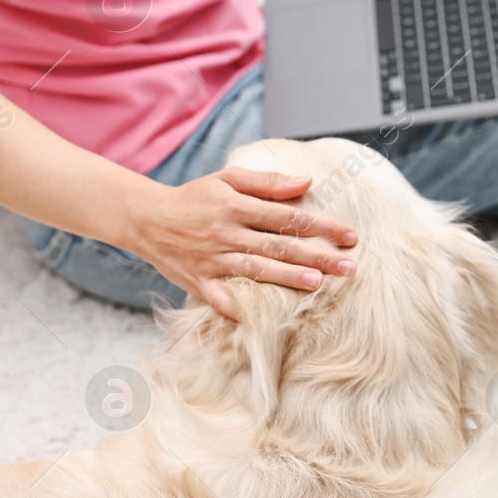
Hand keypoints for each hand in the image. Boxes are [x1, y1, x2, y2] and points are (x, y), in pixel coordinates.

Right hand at [127, 167, 358, 318]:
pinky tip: (261, 319)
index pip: (288, 217)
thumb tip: (307, 182)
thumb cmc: (195, 197)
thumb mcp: (227, 179)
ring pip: (256, 270)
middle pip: (278, 246)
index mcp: (236, 206)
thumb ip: (268, 181)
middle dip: (316, 257)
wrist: (146, 219)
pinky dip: (237, 308)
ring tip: (317, 284)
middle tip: (348, 267)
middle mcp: (226, 233)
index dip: (321, 226)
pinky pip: (220, 298)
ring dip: (287, 278)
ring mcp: (213, 260)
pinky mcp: (199, 282)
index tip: (350, 236)